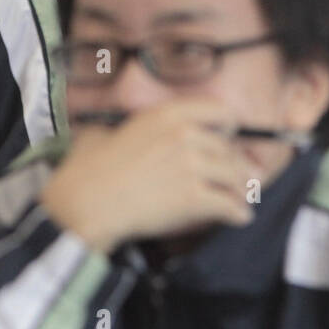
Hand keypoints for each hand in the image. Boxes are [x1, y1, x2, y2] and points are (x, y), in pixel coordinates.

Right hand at [42, 100, 255, 253]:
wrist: (86, 204)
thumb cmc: (87, 171)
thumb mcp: (104, 134)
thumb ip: (122, 130)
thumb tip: (118, 133)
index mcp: (167, 114)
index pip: (218, 110)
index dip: (228, 125)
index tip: (229, 136)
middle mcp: (186, 135)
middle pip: (228, 148)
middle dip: (234, 165)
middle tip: (237, 177)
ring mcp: (193, 166)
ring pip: (234, 177)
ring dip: (240, 190)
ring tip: (242, 200)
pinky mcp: (194, 197)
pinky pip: (229, 205)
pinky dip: (238, 213)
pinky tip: (241, 218)